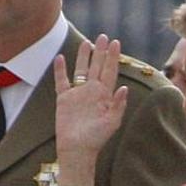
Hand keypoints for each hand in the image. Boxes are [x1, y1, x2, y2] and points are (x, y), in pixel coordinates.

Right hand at [53, 35, 127, 184]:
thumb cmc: (96, 138)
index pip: (110, 72)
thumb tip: (124, 87)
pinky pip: (62, 81)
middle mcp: (92, 92)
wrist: (77, 149)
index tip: (116, 43)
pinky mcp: (64, 99)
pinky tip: (61, 58)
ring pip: (81, 70)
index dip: (113, 58)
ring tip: (87, 43)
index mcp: (105, 95)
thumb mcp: (112, 122)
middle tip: (103, 36)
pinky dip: (61, 70)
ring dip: (84, 57)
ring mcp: (78, 94)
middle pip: (97, 67)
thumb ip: (118, 105)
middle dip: (101, 52)